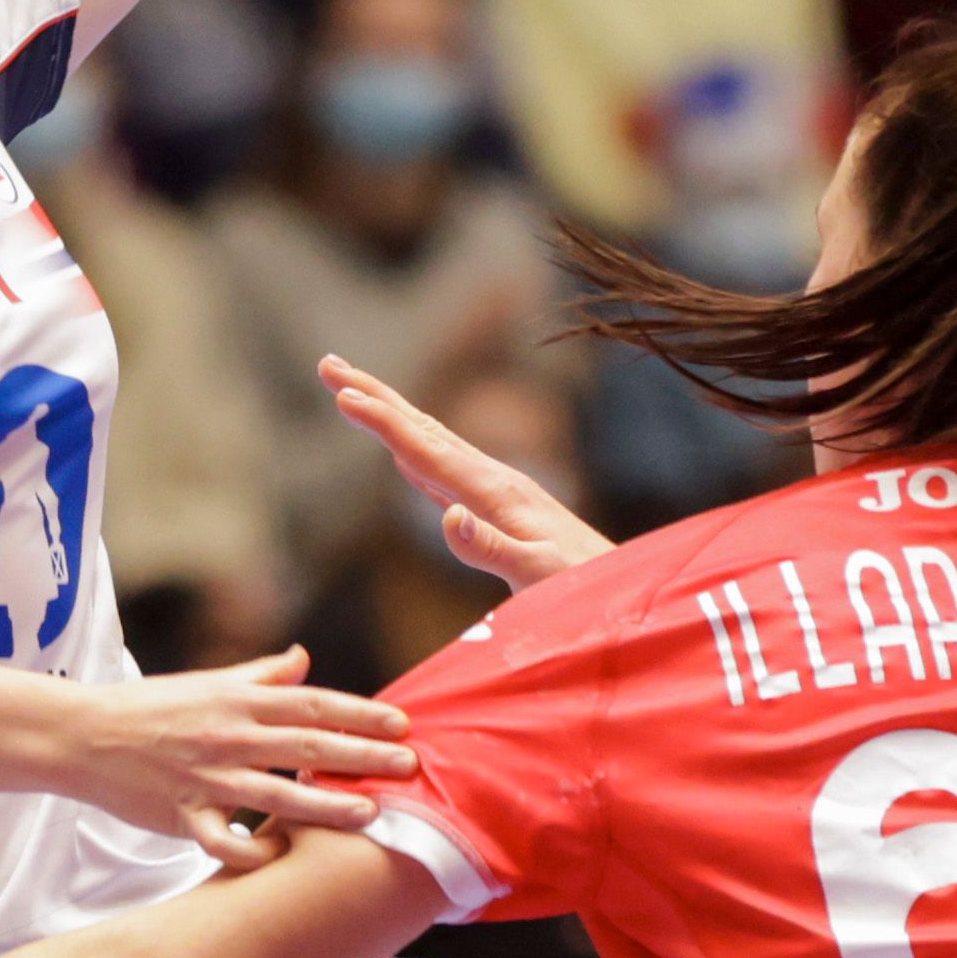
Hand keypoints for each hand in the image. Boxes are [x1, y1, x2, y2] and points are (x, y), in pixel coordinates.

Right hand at [62, 646, 406, 868]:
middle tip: (409, 767)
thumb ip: (261, 674)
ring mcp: (205, 778)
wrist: (82, 734)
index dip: (361, 713)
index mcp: (238, 701)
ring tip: (370, 814)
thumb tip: (304, 658)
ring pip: (275, 794)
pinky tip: (279, 859)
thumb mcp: (208, 682)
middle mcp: (228, 736)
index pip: (312, 704)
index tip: (402, 724)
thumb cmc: (150, 707)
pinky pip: (220, 840)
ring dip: (325, 805)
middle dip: (362, 756)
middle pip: (307, 746)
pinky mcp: (180, 815)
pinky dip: (248, 851)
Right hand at [323, 355, 612, 590]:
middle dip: (376, 396)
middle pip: (424, 429)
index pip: (428, 450)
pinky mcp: (502, 509)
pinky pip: (446, 470)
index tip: (341, 395)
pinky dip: (416, 451)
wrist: (628, 593)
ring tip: (353, 392)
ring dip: (392, 416)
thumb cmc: (585, 592)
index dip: (383, 422)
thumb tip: (448, 518)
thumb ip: (494, 549)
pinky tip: (403, 453)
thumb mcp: (540, 577)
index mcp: (497, 493)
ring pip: (433, 443)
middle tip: (328, 363)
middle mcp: (495, 481)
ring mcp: (498, 491)